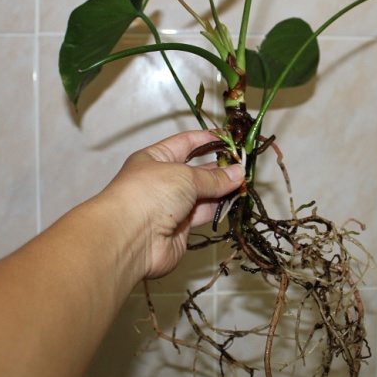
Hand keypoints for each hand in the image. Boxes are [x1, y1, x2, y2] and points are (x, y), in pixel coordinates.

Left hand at [99, 130, 244, 279]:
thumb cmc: (150, 193)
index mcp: (155, 159)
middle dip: (220, 168)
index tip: (230, 139)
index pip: (185, 143)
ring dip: (223, 189)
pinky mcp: (180, 229)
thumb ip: (214, 177)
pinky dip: (219, 208)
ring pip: (203, 194)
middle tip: (244, 165)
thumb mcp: (185, 176)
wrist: (131, 237)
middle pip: (196, 171)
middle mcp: (163, 181)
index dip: (207, 140)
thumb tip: (238, 173)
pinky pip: (203, 214)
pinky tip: (235, 201)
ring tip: (245, 184)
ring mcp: (171, 206)